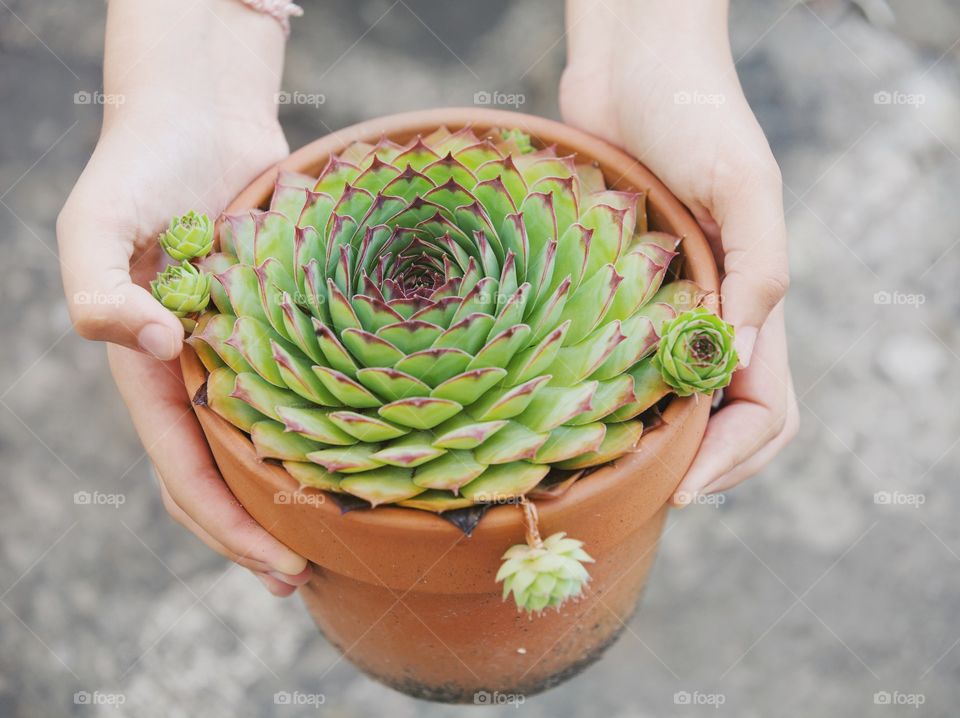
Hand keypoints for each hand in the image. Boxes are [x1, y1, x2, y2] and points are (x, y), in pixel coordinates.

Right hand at [57, 0, 309, 593]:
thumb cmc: (137, 168)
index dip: (226, 527)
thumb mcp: (94, 225)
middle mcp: (197, 374)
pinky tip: (363, 450)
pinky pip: (303, 386)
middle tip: (308, 577)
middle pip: (224, 475)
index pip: (186, 471)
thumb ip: (101, 290)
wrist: (196, 116)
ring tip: (342, 534)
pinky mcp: (282, 322)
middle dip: (257, 532)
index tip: (279, 567)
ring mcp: (241, 352)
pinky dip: (322, 427)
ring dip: (293, 493)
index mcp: (151, 373)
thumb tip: (155, 348)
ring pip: (266, 442)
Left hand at [561, 0, 797, 501]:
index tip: (680, 490)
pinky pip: (621, 359)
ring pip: (672, 401)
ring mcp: (665, 305)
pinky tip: (568, 411)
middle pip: (722, 421)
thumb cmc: (694, 113)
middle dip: (698, 468)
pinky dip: (610, 396)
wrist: (634, 66)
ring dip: (653, 443)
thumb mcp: (741, 184)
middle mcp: (712, 316)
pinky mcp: (618, 287)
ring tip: (606, 472)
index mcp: (753, 302)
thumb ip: (759, 268)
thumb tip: (743, 358)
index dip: (732, 460)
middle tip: (642, 495)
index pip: (763, 410)